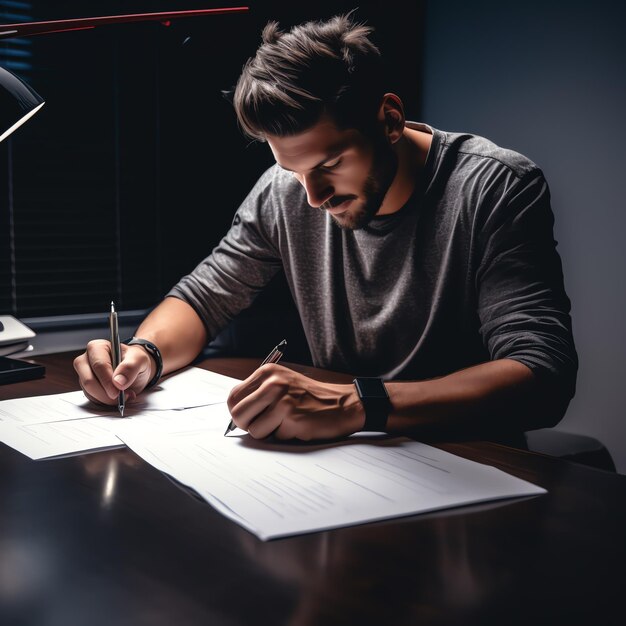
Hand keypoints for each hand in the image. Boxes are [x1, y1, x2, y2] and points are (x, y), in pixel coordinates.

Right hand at [73, 340, 154, 406]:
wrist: (137, 371)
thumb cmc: (136, 361)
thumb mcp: (140, 360)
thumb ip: (130, 367)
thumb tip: (118, 381)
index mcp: (97, 348)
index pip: (98, 365)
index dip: (108, 380)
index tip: (118, 391)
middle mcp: (87, 360)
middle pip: (88, 380)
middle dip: (106, 393)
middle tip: (122, 396)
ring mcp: (85, 375)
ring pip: (89, 392)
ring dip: (108, 398)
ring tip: (124, 394)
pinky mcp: (87, 388)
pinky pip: (93, 399)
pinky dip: (106, 401)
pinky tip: (118, 397)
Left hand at [226, 363, 364, 440]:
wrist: (344, 404)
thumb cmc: (311, 397)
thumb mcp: (282, 383)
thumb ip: (259, 394)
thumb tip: (235, 415)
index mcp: (267, 372)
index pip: (233, 397)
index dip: (239, 412)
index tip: (250, 418)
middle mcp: (273, 383)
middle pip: (238, 414)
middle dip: (247, 426)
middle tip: (264, 426)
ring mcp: (282, 400)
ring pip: (254, 430)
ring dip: (269, 433)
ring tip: (286, 422)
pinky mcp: (292, 418)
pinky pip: (275, 437)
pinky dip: (285, 436)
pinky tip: (299, 425)